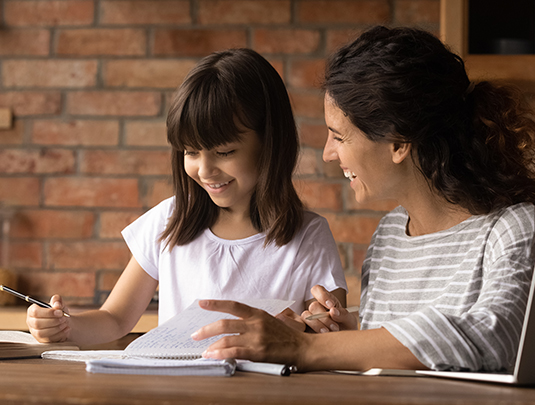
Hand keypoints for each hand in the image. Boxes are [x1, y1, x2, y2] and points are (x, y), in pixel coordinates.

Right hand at [26, 295, 70, 342]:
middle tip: (64, 318)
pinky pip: (48, 339)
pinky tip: (66, 328)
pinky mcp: (42, 340)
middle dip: (53, 321)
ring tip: (65, 323)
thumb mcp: (59, 303)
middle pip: (37, 323)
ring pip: (41, 333)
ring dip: (56, 328)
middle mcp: (31, 322)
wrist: (64, 321)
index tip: (60, 312)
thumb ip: (57, 300)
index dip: (48, 312)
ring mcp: (35, 332)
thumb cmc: (59, 311)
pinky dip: (60, 334)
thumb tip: (57, 305)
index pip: (35, 312)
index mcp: (32, 311)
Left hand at [191, 300, 310, 368]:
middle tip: (195, 335)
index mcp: (257, 313)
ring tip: (205, 351)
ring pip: (226, 339)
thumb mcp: (269, 321)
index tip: (202, 303)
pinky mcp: (258, 352)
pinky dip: (220, 355)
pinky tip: (213, 356)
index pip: (233, 305)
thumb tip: (232, 327)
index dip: (215, 304)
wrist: (303, 348)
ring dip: (211, 346)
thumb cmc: (286, 336)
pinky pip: (234, 352)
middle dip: (206, 330)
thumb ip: (251, 321)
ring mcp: (256, 337)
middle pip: (224, 324)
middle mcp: (255, 323)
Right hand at [302, 285, 357, 332]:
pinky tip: (319, 335)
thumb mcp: (349, 321)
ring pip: (306, 316)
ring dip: (317, 324)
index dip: (322, 296)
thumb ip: (343, 314)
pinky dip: (311, 330)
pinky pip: (301, 327)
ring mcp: (309, 318)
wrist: (345, 343)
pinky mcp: (305, 329)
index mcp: (326, 301)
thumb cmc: (346, 329)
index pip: (317, 290)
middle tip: (335, 327)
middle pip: (314, 305)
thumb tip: (332, 311)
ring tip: (328, 332)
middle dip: (324, 317)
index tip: (331, 306)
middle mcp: (316, 308)